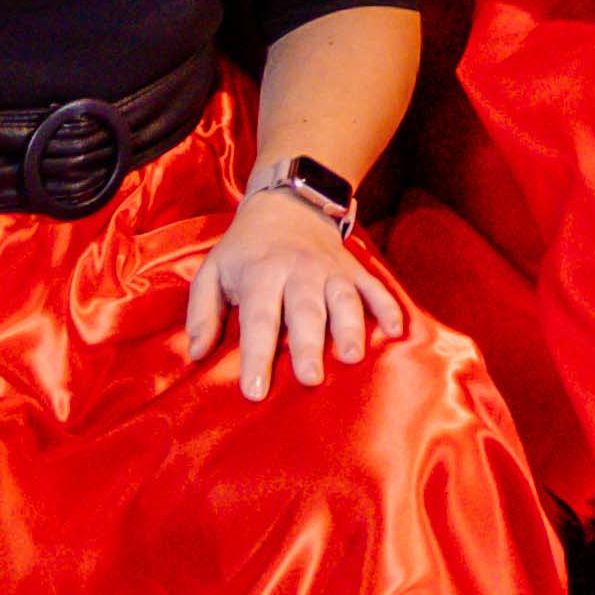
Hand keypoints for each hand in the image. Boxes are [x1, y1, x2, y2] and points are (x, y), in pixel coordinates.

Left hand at [184, 183, 408, 396]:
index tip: (255, 390)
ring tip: (352, 357)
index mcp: (261, 274)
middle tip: (310, 379)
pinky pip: (374, 287)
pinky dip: (387, 307)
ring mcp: (330, 269)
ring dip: (349, 327)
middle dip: (308, 345)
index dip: (256, 355)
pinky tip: (396, 330)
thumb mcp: (211, 272)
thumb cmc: (245, 250)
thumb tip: (197, 353)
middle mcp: (299, 271)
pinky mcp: (354, 269)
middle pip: (305, 310)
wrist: (287, 204)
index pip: (258, 318)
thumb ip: (202, 313)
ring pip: (343, 298)